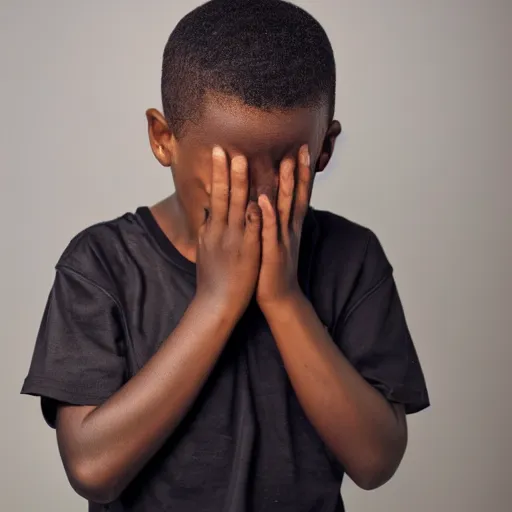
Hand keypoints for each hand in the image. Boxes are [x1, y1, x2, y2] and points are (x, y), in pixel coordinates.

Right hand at [196, 147, 260, 318]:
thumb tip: (208, 214)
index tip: (218, 153)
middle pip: (223, 196)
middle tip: (224, 148)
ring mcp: (234, 240)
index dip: (216, 174)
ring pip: (238, 206)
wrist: (216, 304)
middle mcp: (220, 231)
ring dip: (240, 183)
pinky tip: (261, 198)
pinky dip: (256, 213)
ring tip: (242, 160)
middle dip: (224, 171)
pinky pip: (253, 228)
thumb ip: (208, 230)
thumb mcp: (205, 250)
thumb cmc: (211, 279)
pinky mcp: (248, 251)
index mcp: (211, 230)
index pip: (214, 196)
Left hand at [256, 145, 310, 310]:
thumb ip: (274, 219)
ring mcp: (283, 240)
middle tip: (301, 147)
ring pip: (285, 208)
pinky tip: (263, 200)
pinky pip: (269, 231)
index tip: (302, 149)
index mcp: (289, 225)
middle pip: (297, 195)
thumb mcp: (275, 239)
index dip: (301, 172)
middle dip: (298, 171)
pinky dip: (268, 215)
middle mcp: (290, 229)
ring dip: (286, 185)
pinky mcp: (272, 252)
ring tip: (285, 163)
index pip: (298, 193)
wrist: (278, 297)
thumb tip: (269, 199)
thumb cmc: (272, 267)